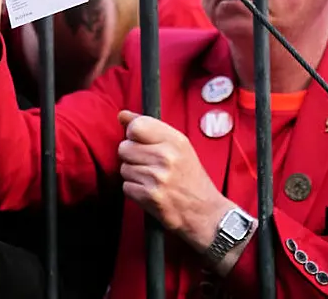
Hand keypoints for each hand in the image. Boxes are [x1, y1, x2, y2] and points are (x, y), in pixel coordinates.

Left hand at [117, 111, 234, 251]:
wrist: (205, 213)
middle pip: (124, 147)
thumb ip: (150, 128)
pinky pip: (126, 187)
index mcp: (176, 141)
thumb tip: (122, 115)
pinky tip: (150, 192)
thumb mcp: (179, 147)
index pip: (137, 126)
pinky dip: (134, 191)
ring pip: (124, 168)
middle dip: (131, 156)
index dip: (133, 134)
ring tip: (152, 180)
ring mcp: (158, 177)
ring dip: (133, 175)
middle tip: (149, 165)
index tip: (141, 141)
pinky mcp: (150, 197)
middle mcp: (166, 156)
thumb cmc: (190, 178)